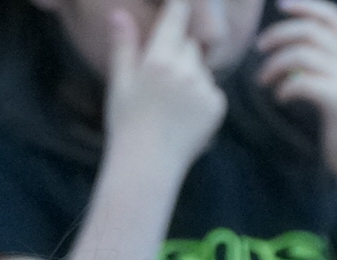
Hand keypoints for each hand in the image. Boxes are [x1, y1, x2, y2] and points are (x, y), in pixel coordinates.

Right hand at [103, 0, 228, 176]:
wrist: (147, 166)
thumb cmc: (126, 124)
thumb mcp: (119, 82)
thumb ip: (123, 46)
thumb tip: (119, 13)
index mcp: (158, 60)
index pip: (176, 18)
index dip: (179, 7)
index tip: (181, 3)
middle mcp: (185, 70)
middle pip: (190, 44)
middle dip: (179, 51)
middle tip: (162, 77)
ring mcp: (204, 88)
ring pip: (202, 67)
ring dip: (191, 74)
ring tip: (171, 102)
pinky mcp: (217, 106)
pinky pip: (212, 89)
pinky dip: (201, 96)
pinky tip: (183, 114)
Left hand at [253, 0, 336, 178]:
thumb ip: (329, 59)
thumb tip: (294, 40)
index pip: (331, 15)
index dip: (304, 6)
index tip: (279, 6)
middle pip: (309, 31)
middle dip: (278, 35)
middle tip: (259, 48)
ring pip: (300, 55)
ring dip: (274, 65)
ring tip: (263, 80)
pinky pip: (300, 83)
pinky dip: (283, 88)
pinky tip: (280, 98)